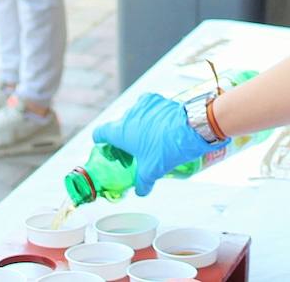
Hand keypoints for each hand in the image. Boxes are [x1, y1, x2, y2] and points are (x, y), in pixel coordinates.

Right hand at [91, 93, 222, 195]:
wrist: (190, 128)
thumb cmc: (166, 148)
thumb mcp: (152, 171)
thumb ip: (143, 182)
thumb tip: (140, 190)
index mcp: (120, 131)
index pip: (100, 132)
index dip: (100, 139)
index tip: (103, 144)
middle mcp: (128, 115)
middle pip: (119, 125)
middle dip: (125, 136)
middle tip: (133, 148)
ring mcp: (143, 105)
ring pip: (135, 115)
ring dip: (139, 124)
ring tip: (150, 138)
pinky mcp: (157, 99)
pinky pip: (149, 107)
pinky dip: (152, 115)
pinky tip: (161, 126)